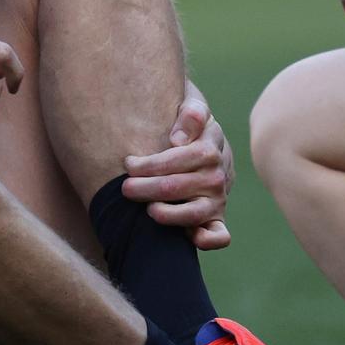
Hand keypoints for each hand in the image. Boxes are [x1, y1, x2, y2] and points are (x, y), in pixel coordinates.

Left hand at [121, 84, 233, 250]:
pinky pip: (219, 235)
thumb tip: (178, 139)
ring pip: (196, 213)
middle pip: (179, 186)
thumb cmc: (184, 122)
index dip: (152, 164)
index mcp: (209, 147)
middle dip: (147, 188)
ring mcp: (217, 198)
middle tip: (125, 188)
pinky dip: (209, 239)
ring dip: (169, 215)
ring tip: (148, 211)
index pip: (181, 159)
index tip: (129, 164)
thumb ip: (191, 113)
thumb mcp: (189, 105)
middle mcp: (215, 175)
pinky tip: (191, 239)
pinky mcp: (215, 218)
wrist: (202, 141)